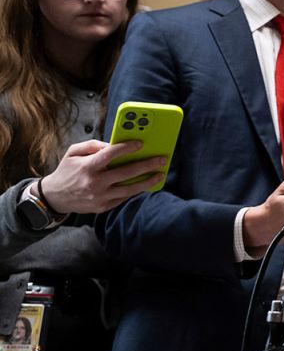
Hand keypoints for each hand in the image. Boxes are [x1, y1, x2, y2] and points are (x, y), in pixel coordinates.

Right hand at [38, 140, 166, 214]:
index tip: (141, 143)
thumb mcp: (73, 152)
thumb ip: (93, 145)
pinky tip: (146, 184)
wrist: (54, 197)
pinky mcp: (103, 207)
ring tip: (160, 174)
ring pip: (130, 189)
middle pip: (126, 173)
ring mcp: (100, 196)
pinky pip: (123, 198)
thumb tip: (113, 144)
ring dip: (147, 181)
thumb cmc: (66, 171)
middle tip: (161, 159)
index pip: (110, 155)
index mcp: (87, 167)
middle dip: (147, 165)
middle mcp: (95, 182)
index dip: (127, 148)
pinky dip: (135, 191)